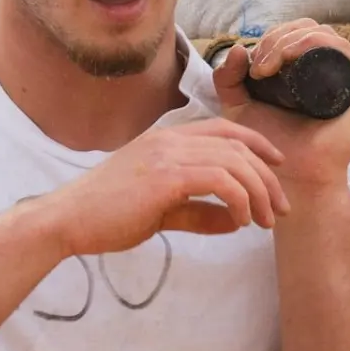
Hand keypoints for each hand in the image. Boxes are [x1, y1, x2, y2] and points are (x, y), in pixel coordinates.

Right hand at [40, 118, 289, 258]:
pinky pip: (221, 182)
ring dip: (258, 193)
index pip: (224, 129)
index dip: (257, 144)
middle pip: (237, 146)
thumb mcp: (161, 211)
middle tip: (280, 209)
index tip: (277, 166)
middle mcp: (170, 139)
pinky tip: (239, 222)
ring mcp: (167, 154)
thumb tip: (234, 221)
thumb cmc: (108, 216)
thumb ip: (197, 212)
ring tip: (265, 221)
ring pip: (235, 163)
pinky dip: (239, 201)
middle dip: (267, 178)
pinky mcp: (166, 177)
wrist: (69, 220)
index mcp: (167, 139)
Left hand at [214, 20, 349, 189]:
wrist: (291, 177)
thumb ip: (228, 78)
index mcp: (311, 67)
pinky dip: (312, 45)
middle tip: (258, 66)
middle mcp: (334, 68)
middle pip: (309, 28)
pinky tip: (285, 63)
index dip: (271, 37)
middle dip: (277, 38)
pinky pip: (343, 51)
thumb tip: (236, 48)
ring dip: (289, 41)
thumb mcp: (239, 104)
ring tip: (266, 67)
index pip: (296, 32)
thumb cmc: (270, 143)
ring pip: (323, 34)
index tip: (251, 63)